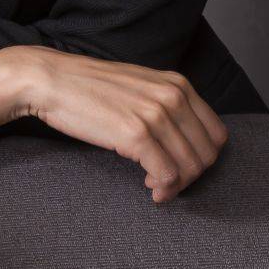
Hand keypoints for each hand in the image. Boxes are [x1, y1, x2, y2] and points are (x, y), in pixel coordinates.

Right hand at [11, 48, 227, 203]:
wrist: (52, 80)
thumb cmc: (90, 87)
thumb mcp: (140, 87)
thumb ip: (166, 106)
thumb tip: (184, 143)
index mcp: (177, 84)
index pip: (216, 134)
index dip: (203, 158)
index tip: (182, 168)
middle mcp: (172, 96)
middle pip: (207, 154)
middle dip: (191, 177)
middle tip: (167, 183)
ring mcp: (155, 114)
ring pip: (190, 168)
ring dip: (175, 186)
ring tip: (154, 187)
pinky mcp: (136, 133)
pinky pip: (166, 174)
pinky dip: (161, 188)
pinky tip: (146, 186)